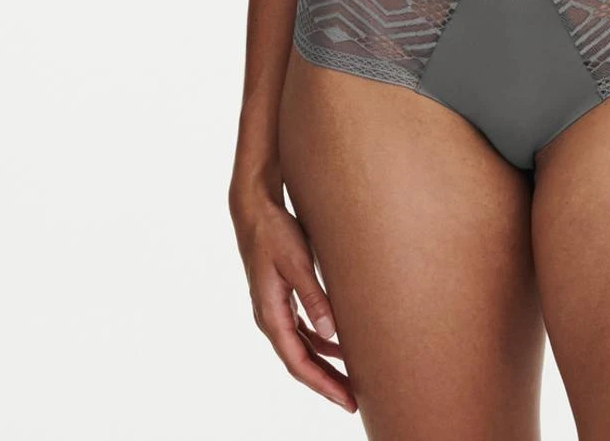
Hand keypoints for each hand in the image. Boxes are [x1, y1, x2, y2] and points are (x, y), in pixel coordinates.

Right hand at [228, 181, 356, 413]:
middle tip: (354, 401)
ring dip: (325, 364)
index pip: (299, 363)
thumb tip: (330, 334)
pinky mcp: (281, 297)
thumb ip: (314, 297)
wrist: (255, 209)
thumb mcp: (297, 262)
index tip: (346, 400)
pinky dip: (320, 342)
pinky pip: (301, 330)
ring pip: (301, 348)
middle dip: (327, 382)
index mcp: (271, 315)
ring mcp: (274, 309)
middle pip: (301, 362)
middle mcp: (270, 318)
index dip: (323, 384)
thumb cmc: (275, 232)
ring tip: (351, 379)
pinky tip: (338, 345)